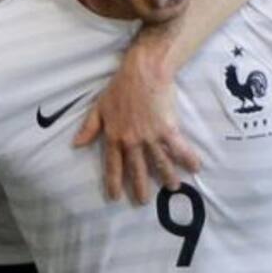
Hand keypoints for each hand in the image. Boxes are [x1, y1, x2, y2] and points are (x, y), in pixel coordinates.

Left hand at [74, 42, 200, 204]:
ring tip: (172, 188)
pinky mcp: (167, 129)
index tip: (114, 197)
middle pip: (136, 169)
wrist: (143, 71)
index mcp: (114, 136)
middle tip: (142, 201)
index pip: (112, 165)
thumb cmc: (120, 86)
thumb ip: (89, 128)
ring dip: (166, 177)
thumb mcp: (99, 107)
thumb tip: (76, 144)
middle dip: (140, 187)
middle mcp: (132, 141)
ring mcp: (150, 136)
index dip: (113, 182)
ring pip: (159, 163)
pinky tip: (195, 167)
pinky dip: (187, 158)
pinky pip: (178, 148)